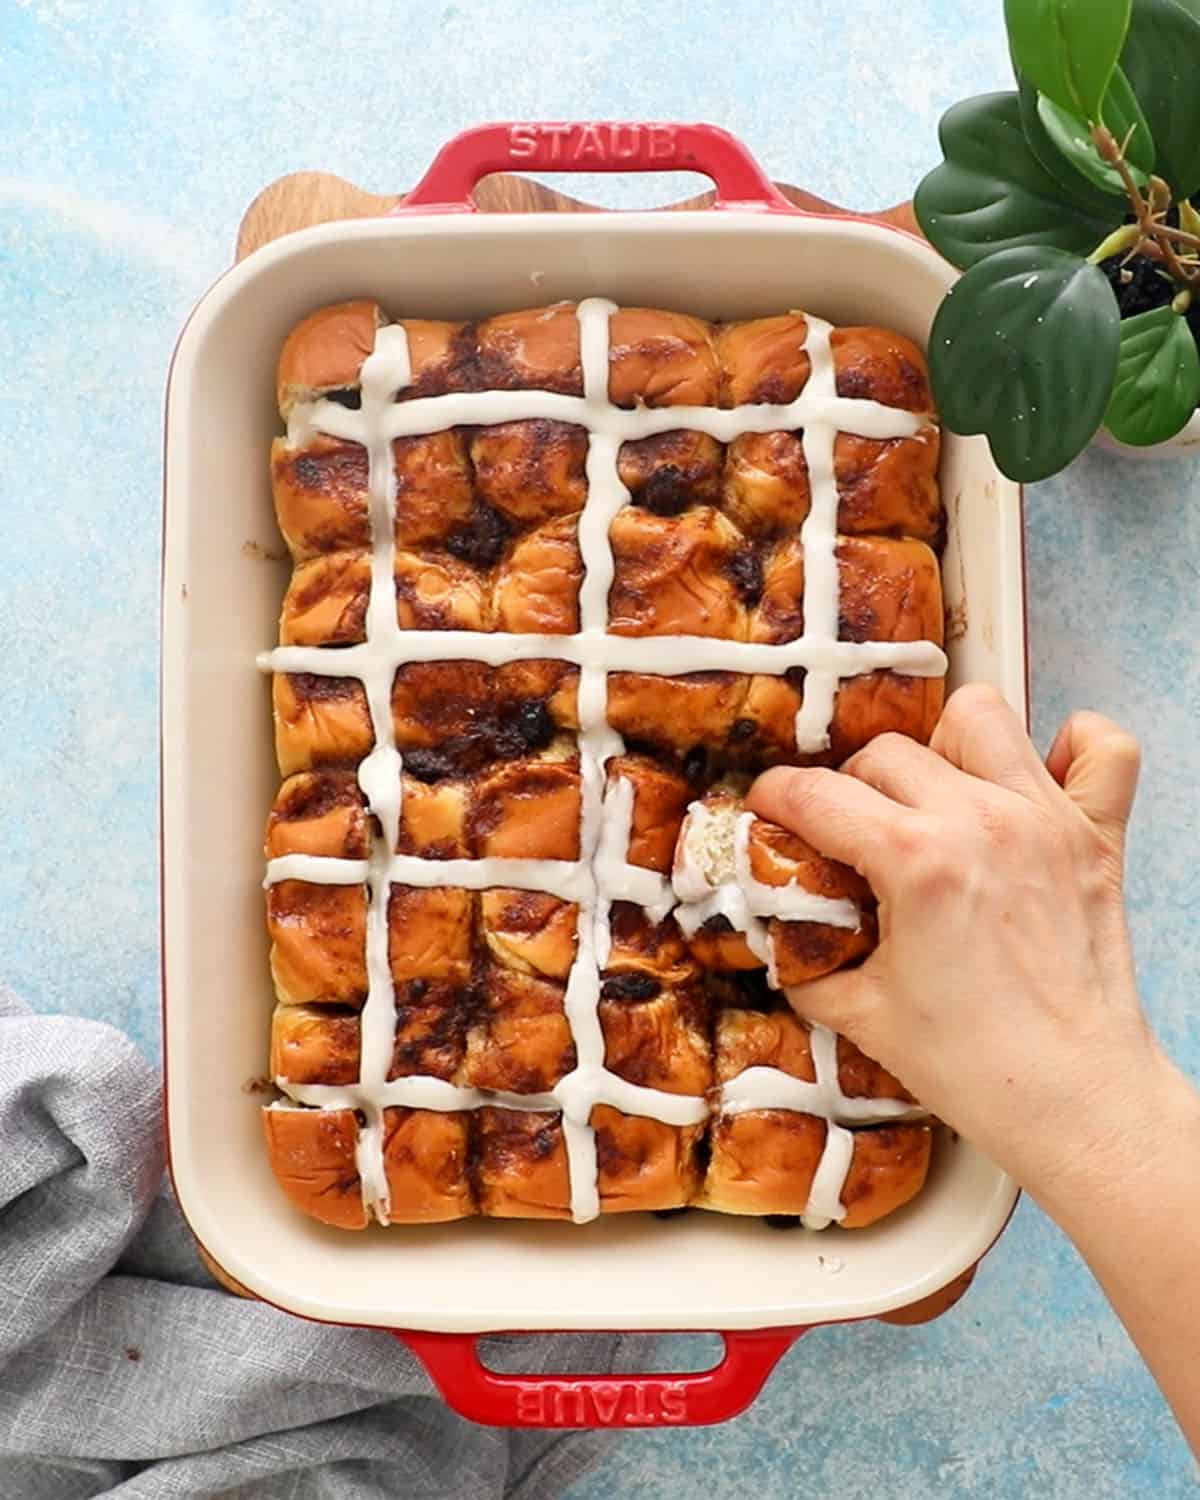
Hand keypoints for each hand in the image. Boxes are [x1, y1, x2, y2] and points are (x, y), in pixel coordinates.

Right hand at [747, 684, 1172, 1218]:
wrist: (1073, 1101)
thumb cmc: (973, 1066)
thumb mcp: (858, 1012)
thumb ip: (804, 958)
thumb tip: (776, 926)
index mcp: (916, 862)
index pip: (816, 794)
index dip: (774, 798)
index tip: (765, 811)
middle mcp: (981, 822)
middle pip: (886, 752)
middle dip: (850, 786)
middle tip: (847, 833)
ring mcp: (1045, 820)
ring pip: (980, 716)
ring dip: (943, 747)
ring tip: (934, 796)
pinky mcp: (1097, 837)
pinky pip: (1103, 748)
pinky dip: (1074, 746)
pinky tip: (1036, 779)